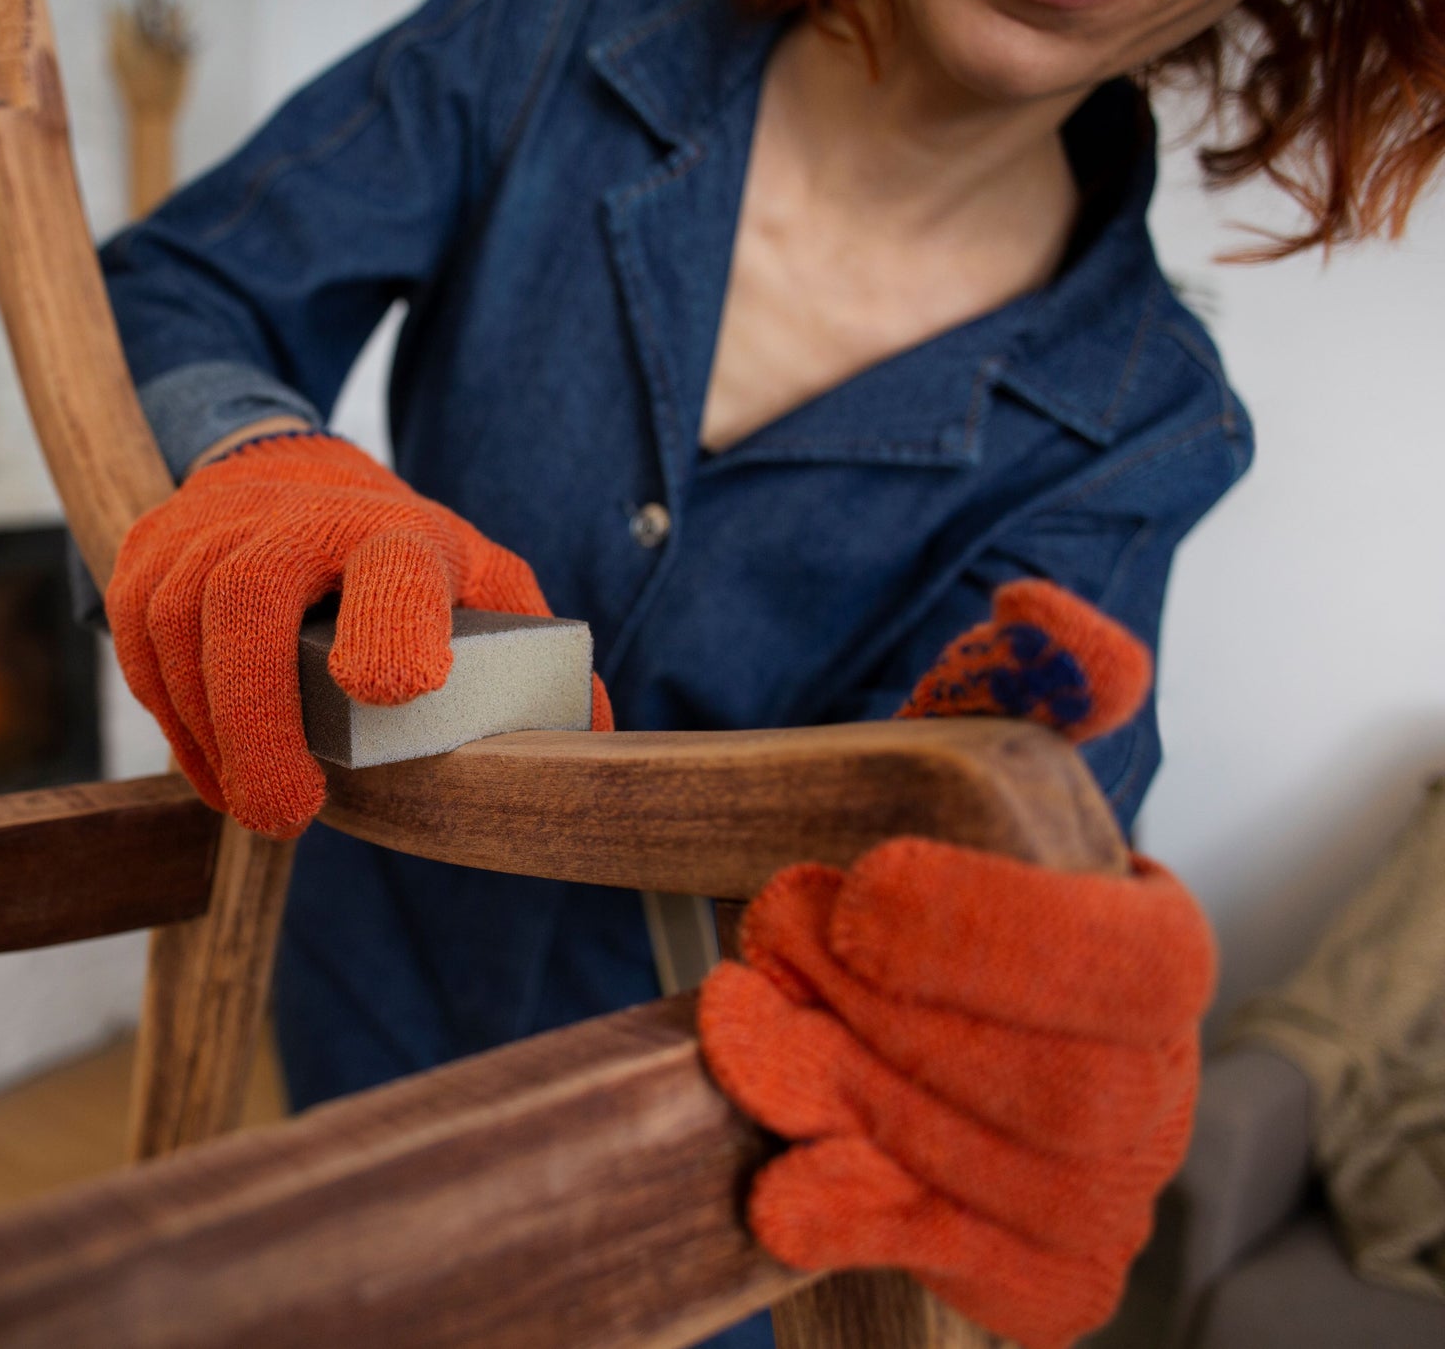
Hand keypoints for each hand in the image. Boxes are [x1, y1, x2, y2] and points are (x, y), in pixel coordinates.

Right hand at [107, 432, 610, 836]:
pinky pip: (136, 644)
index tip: (393, 686)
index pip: (392, 568)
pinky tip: (213, 761)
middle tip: (287, 814)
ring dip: (211, 736)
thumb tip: (599, 740)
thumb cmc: (399, 559)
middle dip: (257, 721)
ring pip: (179, 631)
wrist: (291, 477)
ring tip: (256, 798)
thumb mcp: (480, 589)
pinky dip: (171, 719)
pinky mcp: (146, 551)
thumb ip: (534, 662)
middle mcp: (296, 519)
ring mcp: (209, 528)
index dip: (391, 622)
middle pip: (248, 603)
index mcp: (396, 534)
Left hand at [697, 581, 1213, 1348]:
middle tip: (771, 939)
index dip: (998, 935)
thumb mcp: (951, 761)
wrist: (869, 1015)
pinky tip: (786, 1188)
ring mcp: (1100, 1187)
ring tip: (743, 1024)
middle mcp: (1150, 1078)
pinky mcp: (1037, 1268)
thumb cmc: (915, 882)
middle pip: (1069, 1091)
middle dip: (897, 1020)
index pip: (1142, 960)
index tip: (854, 888)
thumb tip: (1036, 618)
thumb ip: (1010, 686)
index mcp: (1151, 944)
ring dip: (858, 1101)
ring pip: (1015, 1185)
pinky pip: (990, 1276)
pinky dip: (874, 1227)